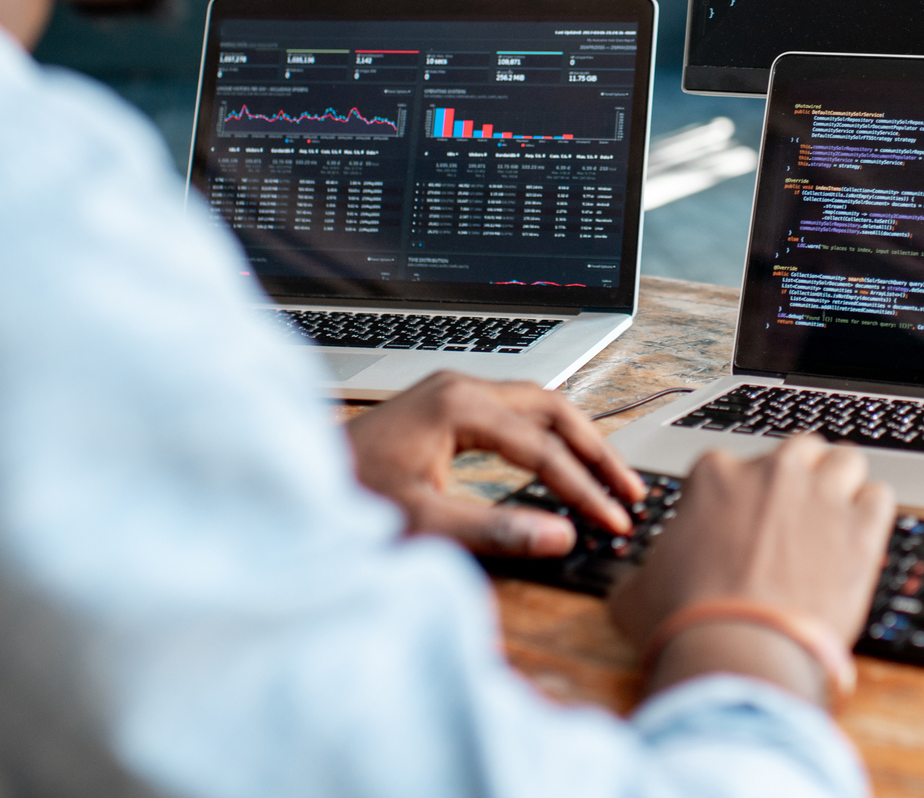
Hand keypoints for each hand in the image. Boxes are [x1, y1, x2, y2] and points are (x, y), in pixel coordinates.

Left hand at [345, 371, 644, 557]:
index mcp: (459, 406)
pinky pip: (514, 413)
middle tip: (630, 492)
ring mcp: (450, 393)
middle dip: (596, 452)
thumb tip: (561, 536)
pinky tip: (559, 462)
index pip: (543, 448)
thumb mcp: (422, 522)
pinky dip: (547, 437)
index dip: (584, 488)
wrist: (294, 481)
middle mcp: (459, 387)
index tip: (614, 521)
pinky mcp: (443, 408)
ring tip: (608, 478)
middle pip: (553, 409)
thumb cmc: (346, 497)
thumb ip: (494, 530)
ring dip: (576, 440)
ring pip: (537, 406)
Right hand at [608, 436, 893, 699]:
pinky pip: (880, 497)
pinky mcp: (862, 528)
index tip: (742, 526)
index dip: (740, 497)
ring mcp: (821, 495)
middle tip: (794, 517)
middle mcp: (772, 472)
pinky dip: (872, 515)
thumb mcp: (637, 592)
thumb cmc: (684, 622)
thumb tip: (636, 583)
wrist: (737, 652)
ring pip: (846, 460)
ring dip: (841, 484)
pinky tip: (861, 540)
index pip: (734, 465)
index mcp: (715, 476)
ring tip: (834, 520)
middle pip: (798, 451)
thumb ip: (641, 573)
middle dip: (798, 478)